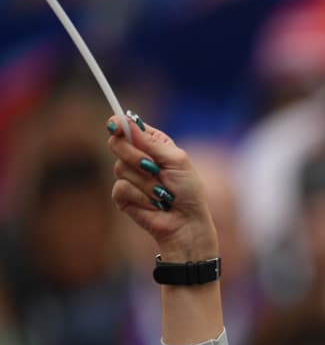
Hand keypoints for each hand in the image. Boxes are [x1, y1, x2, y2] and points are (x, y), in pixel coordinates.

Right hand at [107, 113, 218, 259]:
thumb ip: (152, 142)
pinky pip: (121, 188)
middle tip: (154, 168)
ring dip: (146, 182)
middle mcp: (138, 158)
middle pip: (117, 144)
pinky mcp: (122, 196)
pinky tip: (154, 204)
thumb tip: (125, 122)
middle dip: (135, 156)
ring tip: (163, 193)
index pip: (128, 128)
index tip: (115, 125)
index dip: (119, 124)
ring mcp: (129, 177)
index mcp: (153, 145)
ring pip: (120, 168)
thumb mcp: (177, 161)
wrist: (186, 222)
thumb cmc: (188, 191)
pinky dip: (141, 197)